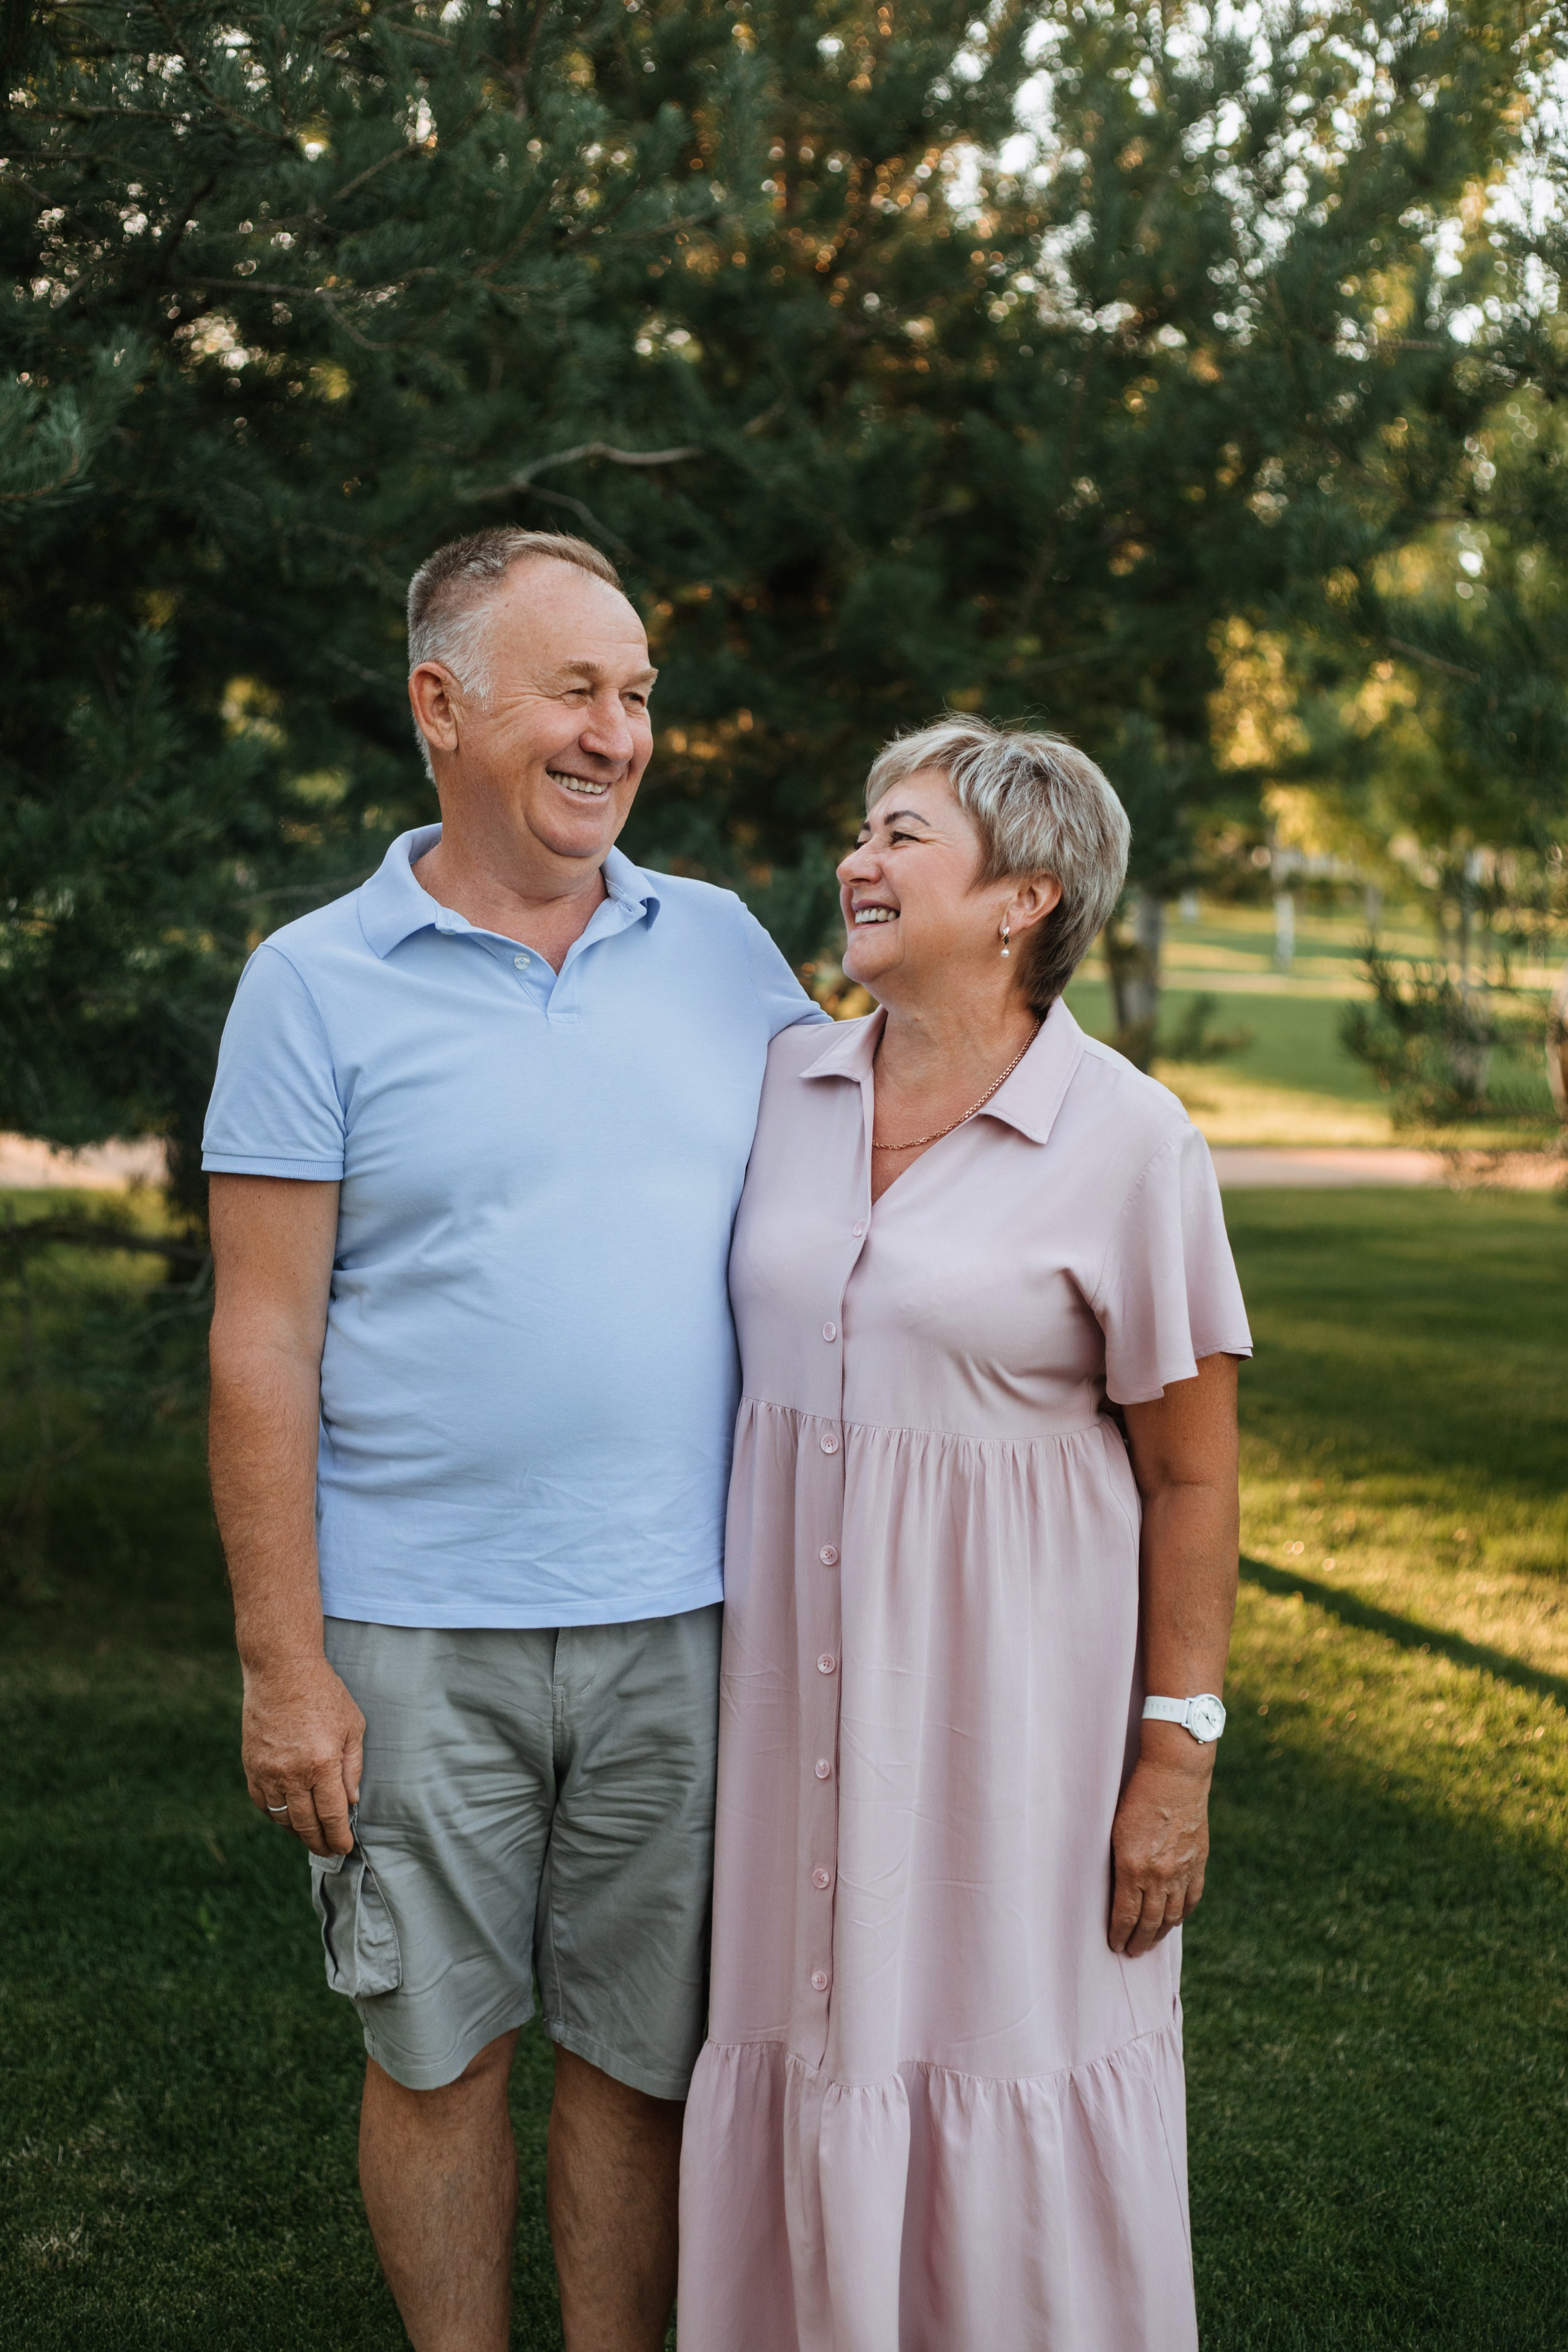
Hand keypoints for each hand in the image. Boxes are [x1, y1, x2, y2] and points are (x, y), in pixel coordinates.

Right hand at [242, 1653, 364, 1857]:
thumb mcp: (353, 1727)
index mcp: (322, 1764)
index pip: (332, 1815)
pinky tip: (287, 1818)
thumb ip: (353, 1768)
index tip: (344, 1849)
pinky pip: (262, 1803)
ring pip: (282, 1818)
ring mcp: (268, 1772)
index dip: (338, 1837)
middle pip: (306, 1824)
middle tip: (329, 1852)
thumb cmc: (324, 1694)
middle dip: (320, 1843)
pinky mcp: (251, 1766)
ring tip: (311, 1838)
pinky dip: (275, 1815)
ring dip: (297, 1833)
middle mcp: (292, 1773)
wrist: (281, 1671)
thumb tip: (351, 1803)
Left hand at [1108, 1743, 1212, 1957]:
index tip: (1115, 1945)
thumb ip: (1118, 1864)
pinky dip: (1183, 1913)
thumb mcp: (1115, 1830)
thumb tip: (1117, 1892)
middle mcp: (1159, 1875)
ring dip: (1160, 1932)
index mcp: (1133, 1867)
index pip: (1125, 1914)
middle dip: (1139, 1941)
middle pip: (1149, 1921)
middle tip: (1132, 1953)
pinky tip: (1176, 1920)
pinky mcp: (1199, 1861)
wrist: (1175, 1773)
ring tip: (1151, 1942)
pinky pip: (1192, 1898)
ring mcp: (1182, 1870)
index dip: (1120, 1934)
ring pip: (1172, 1915)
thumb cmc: (1136, 1795)